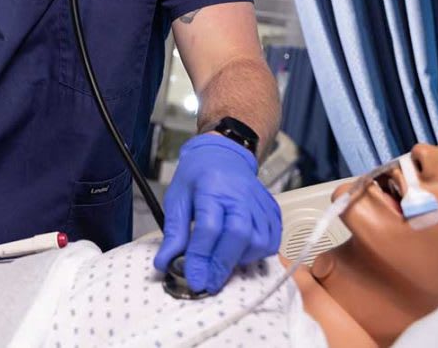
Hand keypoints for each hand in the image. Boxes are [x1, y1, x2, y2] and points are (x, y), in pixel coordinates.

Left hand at [153, 134, 281, 293]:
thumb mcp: (177, 198)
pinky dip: (258, 253)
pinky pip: (273, 239)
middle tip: (208, 283)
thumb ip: (173, 232)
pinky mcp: (272, 209)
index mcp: (212, 187)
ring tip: (222, 261)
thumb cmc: (198, 176)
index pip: (208, 228)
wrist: (223, 154)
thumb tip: (165, 263)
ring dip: (241, 260)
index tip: (194, 280)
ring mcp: (259, 202)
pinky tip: (241, 252)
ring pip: (260, 241)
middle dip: (222, 265)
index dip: (200, 258)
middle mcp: (240, 194)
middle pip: (239, 235)